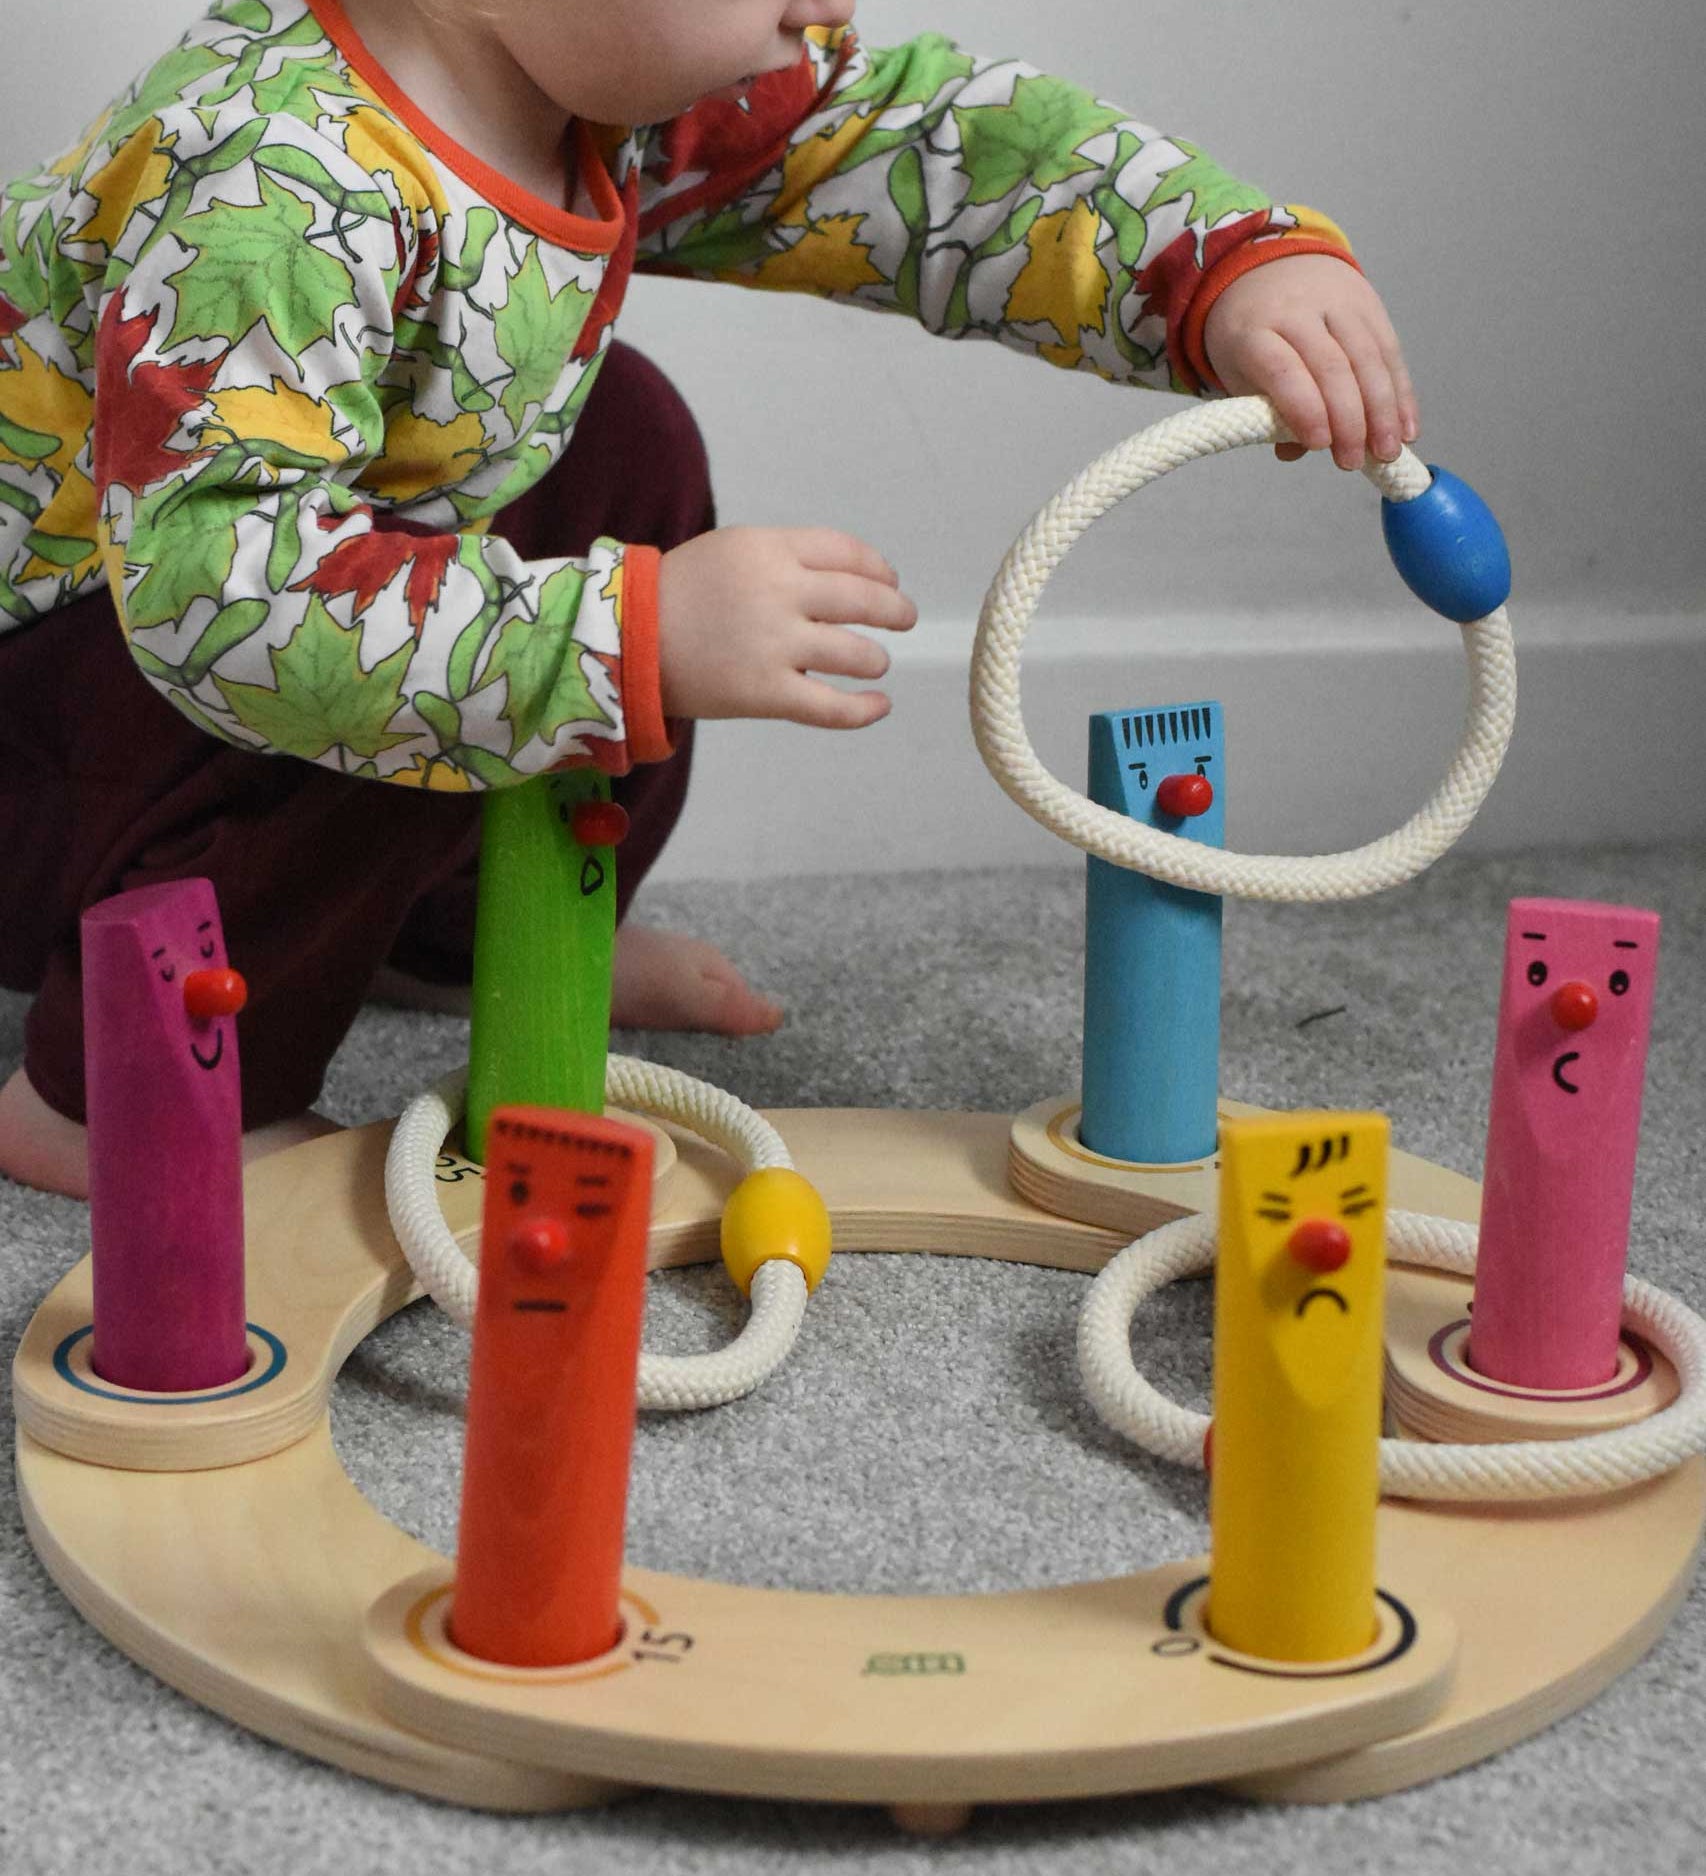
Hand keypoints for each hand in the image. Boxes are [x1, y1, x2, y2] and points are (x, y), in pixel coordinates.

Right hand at [657, 526, 916, 728]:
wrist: (624, 638)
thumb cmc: (676, 595)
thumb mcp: (730, 551)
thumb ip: (783, 559)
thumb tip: (843, 579)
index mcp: (769, 550)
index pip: (846, 552)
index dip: (878, 569)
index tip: (889, 580)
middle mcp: (778, 592)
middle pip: (862, 599)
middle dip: (893, 610)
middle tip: (903, 618)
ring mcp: (774, 645)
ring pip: (856, 653)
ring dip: (874, 658)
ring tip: (874, 662)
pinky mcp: (765, 693)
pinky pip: (831, 707)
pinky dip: (864, 709)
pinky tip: (880, 705)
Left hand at [1202, 253, 1418, 468]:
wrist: (1268, 265)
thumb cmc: (1251, 332)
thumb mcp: (1240, 371)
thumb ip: (1266, 413)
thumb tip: (1295, 451)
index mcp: (1255, 329)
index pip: (1283, 369)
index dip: (1305, 408)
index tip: (1321, 445)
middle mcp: (1298, 310)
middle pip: (1333, 366)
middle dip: (1349, 420)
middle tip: (1353, 461)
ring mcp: (1338, 303)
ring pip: (1368, 358)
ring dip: (1383, 410)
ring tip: (1387, 451)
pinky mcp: (1370, 303)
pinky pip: (1390, 351)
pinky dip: (1401, 393)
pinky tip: (1407, 427)